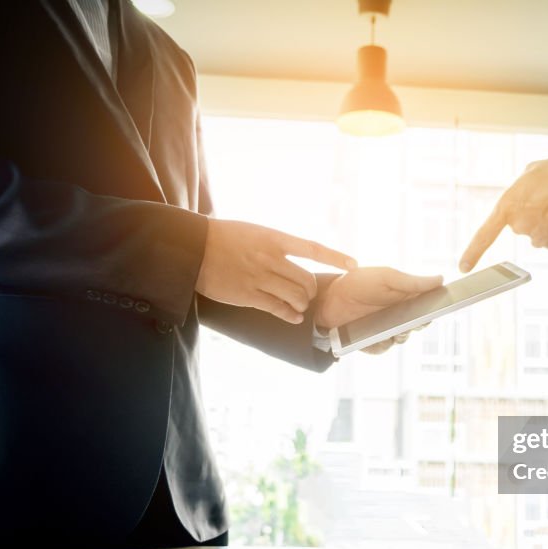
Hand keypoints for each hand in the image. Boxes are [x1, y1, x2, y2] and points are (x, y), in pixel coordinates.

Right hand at [196, 219, 356, 323]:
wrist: (193, 249)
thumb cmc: (223, 237)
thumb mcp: (255, 232)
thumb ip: (276, 244)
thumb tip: (294, 255)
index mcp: (274, 238)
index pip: (313, 248)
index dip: (335, 258)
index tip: (354, 265)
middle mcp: (270, 258)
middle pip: (307, 280)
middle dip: (311, 291)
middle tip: (307, 293)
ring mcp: (260, 278)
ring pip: (296, 297)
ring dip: (302, 304)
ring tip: (299, 304)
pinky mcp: (248, 296)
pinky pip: (278, 309)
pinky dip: (290, 315)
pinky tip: (294, 316)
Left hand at [316, 267, 442, 353]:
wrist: (328, 298)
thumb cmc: (358, 283)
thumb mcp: (386, 278)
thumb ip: (412, 282)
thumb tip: (441, 280)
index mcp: (406, 297)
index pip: (428, 306)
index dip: (434, 309)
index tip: (435, 309)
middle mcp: (399, 315)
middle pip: (418, 325)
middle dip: (416, 323)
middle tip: (410, 319)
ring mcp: (386, 330)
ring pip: (402, 338)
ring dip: (398, 334)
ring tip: (389, 326)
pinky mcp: (373, 342)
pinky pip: (383, 347)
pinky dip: (380, 343)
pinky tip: (373, 335)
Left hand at [459, 156, 547, 271]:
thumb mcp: (535, 170)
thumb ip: (521, 185)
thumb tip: (524, 195)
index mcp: (509, 206)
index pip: (485, 234)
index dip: (473, 251)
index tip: (463, 267)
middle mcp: (521, 227)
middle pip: (522, 225)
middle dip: (533, 212)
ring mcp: (540, 239)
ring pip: (540, 233)